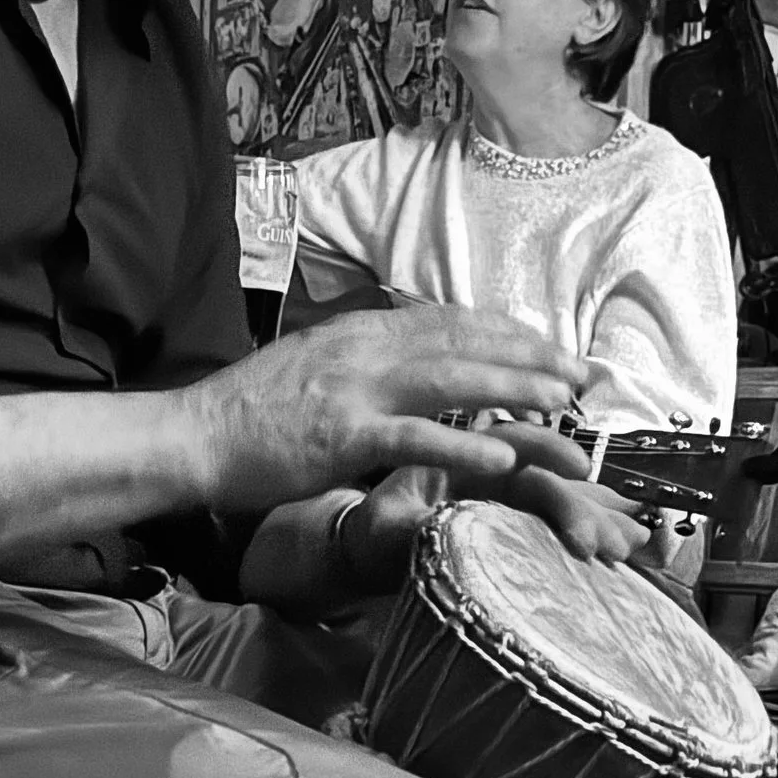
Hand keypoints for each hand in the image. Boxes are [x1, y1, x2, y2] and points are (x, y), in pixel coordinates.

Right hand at [188, 304, 592, 513]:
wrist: (194, 434)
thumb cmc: (252, 412)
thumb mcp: (316, 367)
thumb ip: (365, 361)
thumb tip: (409, 360)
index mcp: (362, 333)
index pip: (450, 321)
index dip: (509, 333)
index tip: (553, 348)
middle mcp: (365, 350)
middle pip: (464, 344)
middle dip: (531, 357)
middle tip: (584, 375)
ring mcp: (355, 392)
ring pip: (452, 381)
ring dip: (514, 390)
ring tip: (563, 404)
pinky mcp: (342, 437)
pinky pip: (414, 439)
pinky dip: (463, 444)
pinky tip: (503, 456)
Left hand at [329, 447, 644, 595]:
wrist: (370, 547)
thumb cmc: (377, 531)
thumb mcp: (386, 527)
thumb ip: (412, 526)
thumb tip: (433, 527)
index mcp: (466, 457)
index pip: (518, 446)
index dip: (550, 453)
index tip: (579, 472)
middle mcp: (499, 475)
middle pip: (551, 481)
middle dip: (584, 508)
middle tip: (609, 543)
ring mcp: (513, 504)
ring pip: (566, 503)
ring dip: (600, 522)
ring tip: (629, 548)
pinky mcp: (520, 530)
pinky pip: (563, 527)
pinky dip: (596, 534)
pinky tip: (630, 547)